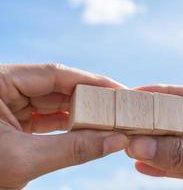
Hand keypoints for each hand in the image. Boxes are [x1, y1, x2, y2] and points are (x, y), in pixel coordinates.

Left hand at [0, 64, 127, 189]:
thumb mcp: (22, 160)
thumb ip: (73, 149)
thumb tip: (116, 141)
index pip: (54, 74)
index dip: (90, 81)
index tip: (118, 90)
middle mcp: (4, 87)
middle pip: (57, 87)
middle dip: (89, 99)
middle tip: (118, 108)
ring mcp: (9, 104)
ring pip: (54, 103)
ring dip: (81, 113)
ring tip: (108, 120)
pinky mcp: (13, 121)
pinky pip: (47, 118)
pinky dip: (68, 126)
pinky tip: (88, 130)